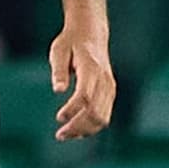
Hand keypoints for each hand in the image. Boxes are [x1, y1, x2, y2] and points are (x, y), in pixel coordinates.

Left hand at [49, 23, 116, 140]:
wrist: (91, 33)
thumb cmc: (71, 42)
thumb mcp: (58, 50)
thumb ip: (58, 70)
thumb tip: (57, 90)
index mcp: (91, 68)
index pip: (85, 96)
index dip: (73, 110)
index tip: (58, 118)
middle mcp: (104, 80)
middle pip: (95, 112)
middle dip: (78, 127)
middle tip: (60, 135)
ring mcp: (110, 87)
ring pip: (102, 117)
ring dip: (85, 130)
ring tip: (66, 134)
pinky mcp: (110, 92)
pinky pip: (105, 115)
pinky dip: (92, 126)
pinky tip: (77, 131)